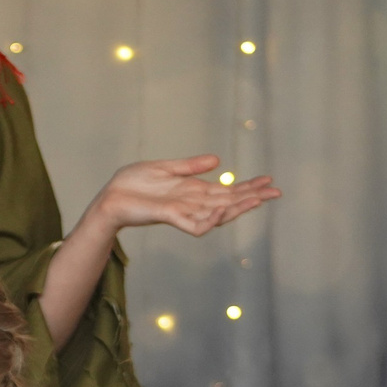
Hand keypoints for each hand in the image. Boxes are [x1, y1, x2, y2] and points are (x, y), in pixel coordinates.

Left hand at [85, 156, 274, 237]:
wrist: (110, 197)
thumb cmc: (133, 183)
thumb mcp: (166, 168)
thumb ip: (191, 167)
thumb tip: (218, 161)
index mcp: (193, 191)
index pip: (227, 191)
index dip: (248, 186)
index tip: (269, 180)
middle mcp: (193, 203)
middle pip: (230, 202)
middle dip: (253, 197)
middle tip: (277, 191)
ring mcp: (184, 212)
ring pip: (218, 215)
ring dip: (238, 208)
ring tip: (257, 199)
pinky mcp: (170, 217)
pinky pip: (196, 225)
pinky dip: (210, 220)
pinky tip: (222, 210)